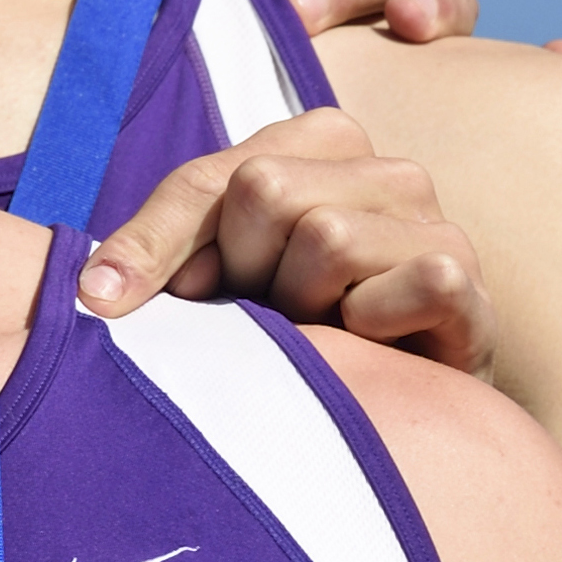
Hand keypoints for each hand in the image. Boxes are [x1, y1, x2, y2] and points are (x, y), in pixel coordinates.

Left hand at [75, 111, 493, 375]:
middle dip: (244, 273)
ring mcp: (435, 222)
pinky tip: (370, 348)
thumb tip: (94, 294)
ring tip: (319, 335)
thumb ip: (160, 254)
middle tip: (267, 318)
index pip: (204, 180)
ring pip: (326, 235)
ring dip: (304, 308)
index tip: (112, 303)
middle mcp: (384, 170)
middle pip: (263, 189)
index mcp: (319, 143)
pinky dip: (374, 326)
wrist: (397, 418)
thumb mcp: (213, 280)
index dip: (153, 249)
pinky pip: (413, 280)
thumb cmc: (294, 337)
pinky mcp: (467, 284)